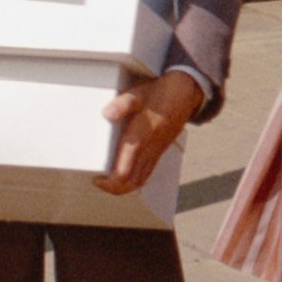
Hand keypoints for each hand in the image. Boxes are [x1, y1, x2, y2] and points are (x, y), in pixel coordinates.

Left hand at [99, 72, 203, 195]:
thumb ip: (123, 104)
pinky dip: (134, 179)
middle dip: (114, 188)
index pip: (124, 171)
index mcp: (142, 137)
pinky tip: (125, 174)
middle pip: (131, 182)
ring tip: (108, 180)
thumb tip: (107, 114)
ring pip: (140, 180)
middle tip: (100, 182)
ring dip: (124, 186)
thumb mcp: (138, 94)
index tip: (96, 178)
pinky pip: (147, 172)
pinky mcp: (160, 151)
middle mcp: (150, 148)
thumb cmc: (159, 93)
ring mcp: (156, 151)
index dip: (109, 181)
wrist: (185, 93)